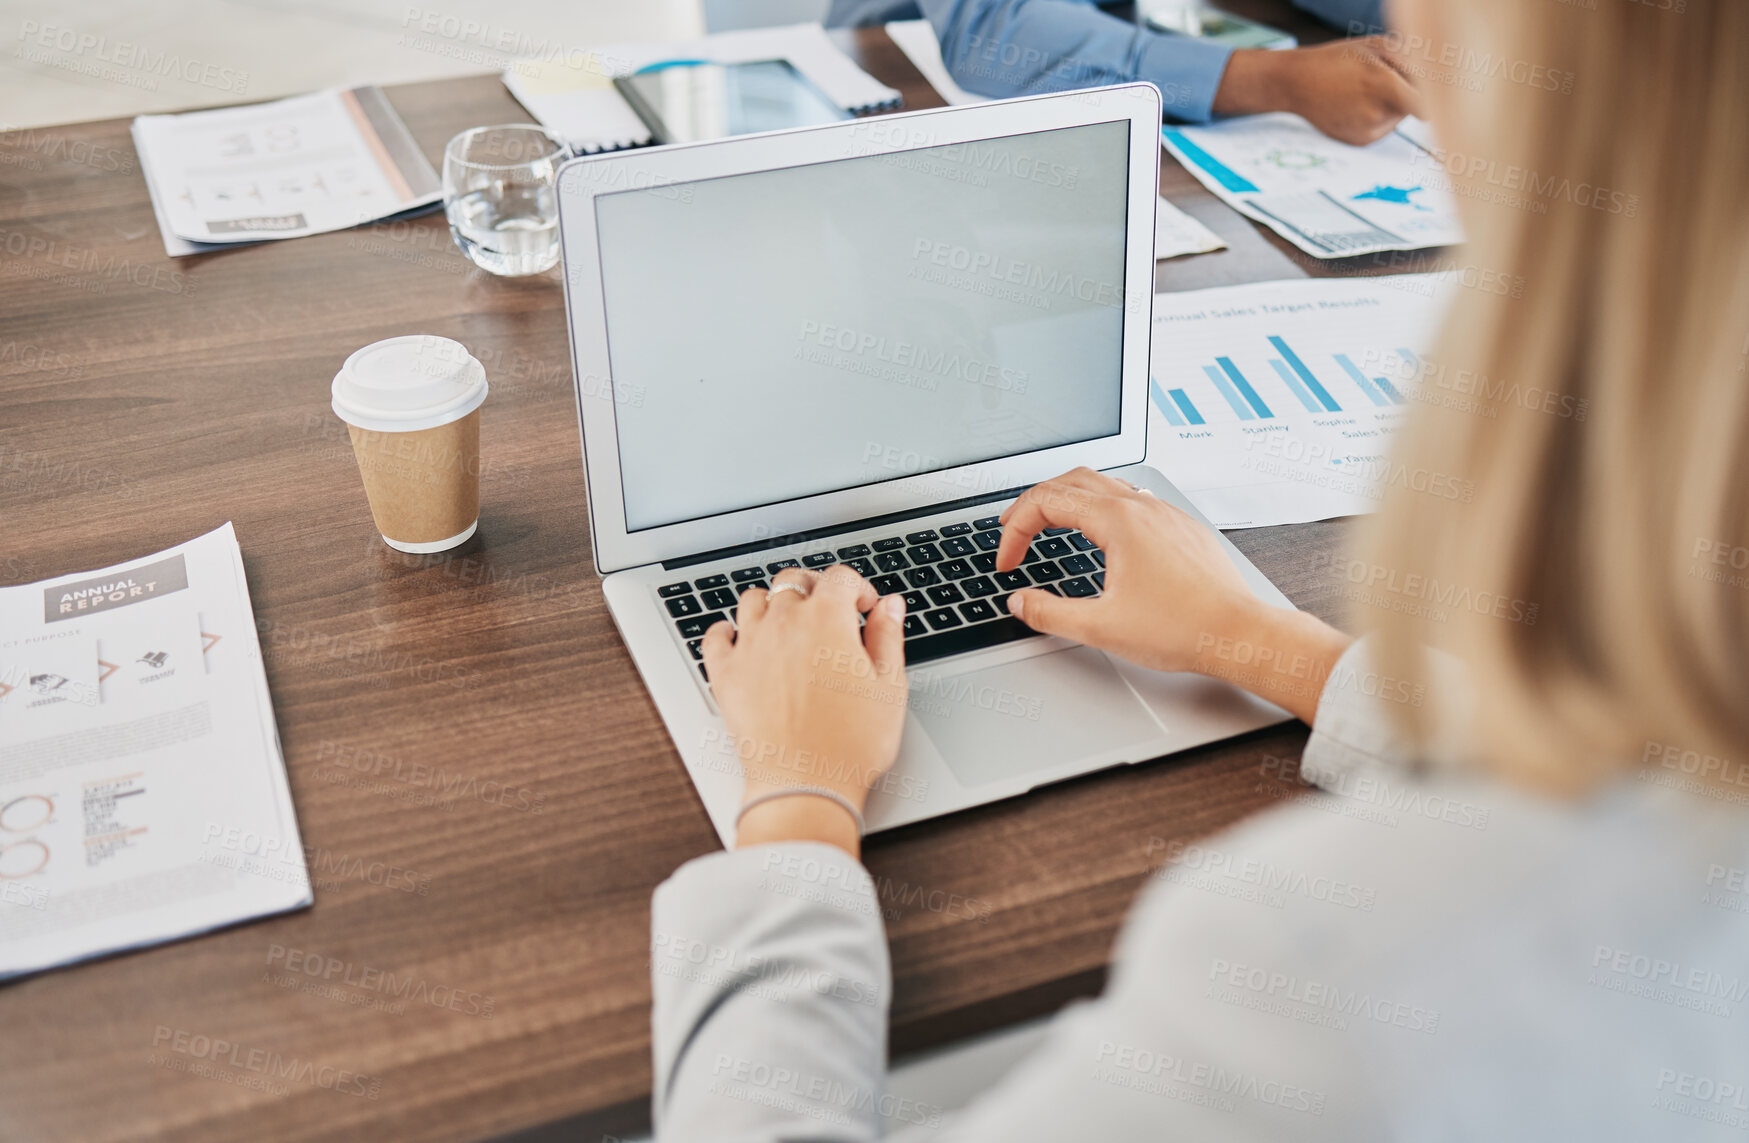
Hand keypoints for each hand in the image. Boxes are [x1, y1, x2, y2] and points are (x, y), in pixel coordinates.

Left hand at [702, 565, 908, 855]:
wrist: (805, 785)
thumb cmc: (852, 743)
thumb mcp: (889, 687)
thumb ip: (888, 637)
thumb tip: (890, 606)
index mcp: (827, 619)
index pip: (840, 576)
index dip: (858, 587)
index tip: (865, 608)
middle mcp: (783, 623)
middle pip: (793, 581)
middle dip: (815, 588)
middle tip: (828, 611)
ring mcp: (750, 646)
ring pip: (753, 599)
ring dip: (772, 604)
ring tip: (787, 625)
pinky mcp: (725, 675)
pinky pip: (715, 635)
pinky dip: (726, 630)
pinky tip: (739, 639)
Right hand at [995, 469, 1351, 722]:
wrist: (1239, 633)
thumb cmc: (1183, 628)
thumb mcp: (1101, 628)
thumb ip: (1049, 613)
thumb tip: (1020, 602)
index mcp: (1118, 520)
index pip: (1046, 501)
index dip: (1015, 530)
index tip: (1007, 563)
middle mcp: (1142, 507)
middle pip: (1071, 480)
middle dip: (1033, 503)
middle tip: (1012, 529)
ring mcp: (1164, 513)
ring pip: (1105, 484)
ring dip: (1068, 499)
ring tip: (1049, 523)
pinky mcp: (1180, 528)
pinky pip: (1132, 499)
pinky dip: (1101, 508)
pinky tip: (1101, 535)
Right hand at [1214, 37, 1422, 145]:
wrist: (1296, 83)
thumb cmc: (1338, 59)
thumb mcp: (1377, 46)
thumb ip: (1413, 59)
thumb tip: (1442, 77)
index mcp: (1381, 85)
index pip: (1426, 105)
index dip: (1439, 100)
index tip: (1450, 97)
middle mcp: (1375, 114)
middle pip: (1415, 106)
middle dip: (1411, 91)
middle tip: (1388, 77)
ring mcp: (1367, 131)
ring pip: (1401, 117)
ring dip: (1395, 103)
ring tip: (1366, 90)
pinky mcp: (1361, 141)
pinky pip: (1386, 127)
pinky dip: (1381, 115)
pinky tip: (1358, 105)